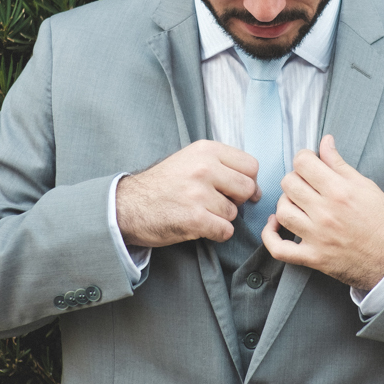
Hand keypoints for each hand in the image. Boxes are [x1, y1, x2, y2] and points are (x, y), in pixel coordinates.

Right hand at [117, 141, 259, 247]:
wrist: (127, 206)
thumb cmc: (162, 185)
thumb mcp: (190, 159)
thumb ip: (221, 165)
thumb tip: (255, 188)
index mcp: (206, 150)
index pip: (251, 165)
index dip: (247, 181)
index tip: (236, 190)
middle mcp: (204, 168)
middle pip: (247, 189)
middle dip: (237, 201)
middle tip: (217, 203)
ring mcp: (199, 193)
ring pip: (234, 213)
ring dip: (221, 218)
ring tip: (199, 212)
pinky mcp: (194, 219)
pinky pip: (225, 231)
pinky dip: (216, 233)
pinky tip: (199, 226)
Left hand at [261, 134, 383, 294]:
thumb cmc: (382, 220)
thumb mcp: (366, 186)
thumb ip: (340, 164)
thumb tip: (325, 141)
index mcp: (339, 191)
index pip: (303, 163)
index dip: (303, 158)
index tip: (309, 164)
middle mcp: (326, 212)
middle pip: (289, 184)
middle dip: (295, 179)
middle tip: (306, 184)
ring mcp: (317, 237)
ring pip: (282, 211)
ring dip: (285, 203)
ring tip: (296, 203)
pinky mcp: (313, 257)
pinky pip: (279, 249)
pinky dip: (270, 236)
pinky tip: (274, 225)